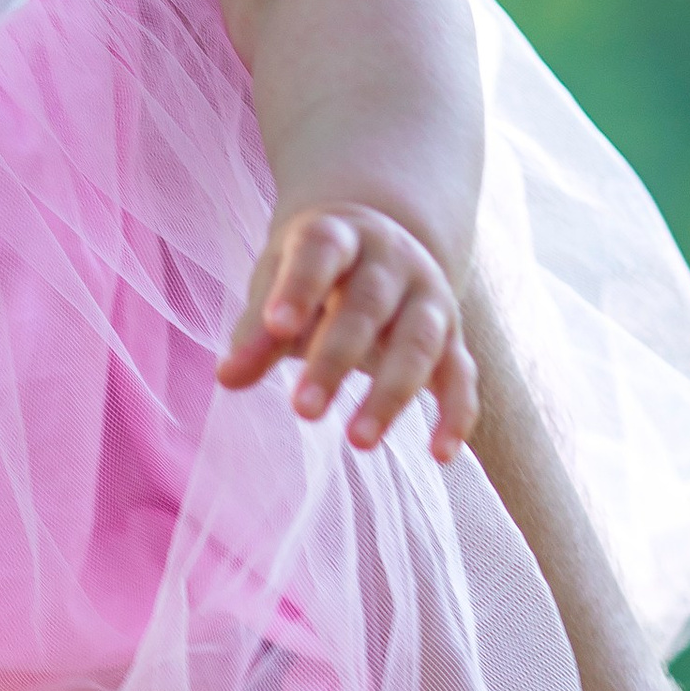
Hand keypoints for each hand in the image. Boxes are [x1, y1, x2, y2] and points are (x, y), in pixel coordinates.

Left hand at [221, 202, 476, 458]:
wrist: (379, 246)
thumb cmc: (313, 276)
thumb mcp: (279, 288)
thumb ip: (257, 332)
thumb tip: (228, 378)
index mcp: (341, 236)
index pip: (322, 251)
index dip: (300, 287)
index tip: (276, 326)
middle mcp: (392, 261)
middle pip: (367, 306)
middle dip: (335, 359)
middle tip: (303, 411)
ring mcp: (429, 298)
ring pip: (418, 343)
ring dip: (390, 394)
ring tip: (358, 442)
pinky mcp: (453, 339)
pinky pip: (461, 376)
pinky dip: (456, 415)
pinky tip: (440, 454)